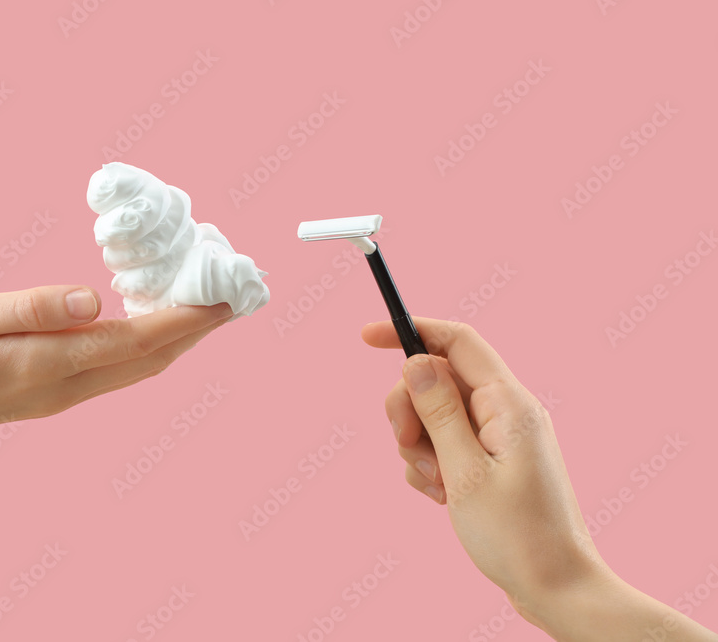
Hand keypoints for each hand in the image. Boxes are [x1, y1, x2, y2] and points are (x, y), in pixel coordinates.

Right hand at [0, 285, 231, 459]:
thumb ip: (30, 308)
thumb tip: (92, 299)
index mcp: (48, 362)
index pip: (136, 340)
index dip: (186, 319)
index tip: (226, 296)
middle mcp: (68, 384)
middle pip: (152, 358)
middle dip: (198, 328)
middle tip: (234, 291)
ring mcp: (65, 392)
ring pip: (141, 367)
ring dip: (179, 337)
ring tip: (208, 302)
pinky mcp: (58, 390)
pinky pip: (120, 367)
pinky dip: (150, 342)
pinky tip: (157, 319)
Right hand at [361, 318, 608, 622]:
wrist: (555, 589)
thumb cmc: (517, 536)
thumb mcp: (464, 472)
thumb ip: (439, 412)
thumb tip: (417, 360)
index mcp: (508, 403)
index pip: (456, 341)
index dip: (411, 331)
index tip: (367, 337)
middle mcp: (506, 412)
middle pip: (437, 379)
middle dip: (409, 410)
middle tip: (406, 445)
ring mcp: (499, 437)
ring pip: (434, 415)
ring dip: (419, 447)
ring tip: (437, 486)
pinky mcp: (490, 461)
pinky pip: (444, 444)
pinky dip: (431, 466)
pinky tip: (441, 497)